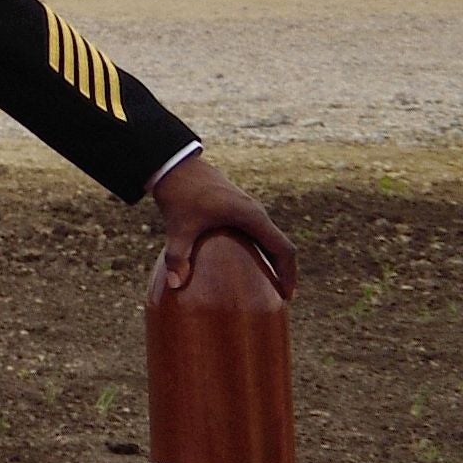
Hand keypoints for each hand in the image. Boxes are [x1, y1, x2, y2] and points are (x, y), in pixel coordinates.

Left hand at [151, 154, 296, 295]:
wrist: (174, 164)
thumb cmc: (180, 193)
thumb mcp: (179, 226)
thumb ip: (178, 256)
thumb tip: (175, 286)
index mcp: (252, 217)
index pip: (283, 249)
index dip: (288, 274)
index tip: (286, 296)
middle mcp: (256, 212)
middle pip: (281, 246)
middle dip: (283, 271)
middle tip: (279, 298)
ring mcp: (248, 208)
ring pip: (269, 238)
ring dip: (272, 260)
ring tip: (266, 286)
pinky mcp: (237, 206)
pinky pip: (257, 232)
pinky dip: (259, 250)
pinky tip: (246, 265)